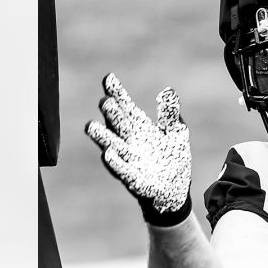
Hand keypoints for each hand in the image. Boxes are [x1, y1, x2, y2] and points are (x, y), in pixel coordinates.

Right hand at [85, 73, 192, 225]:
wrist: (175, 190)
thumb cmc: (172, 158)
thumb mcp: (177, 133)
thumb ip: (170, 114)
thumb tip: (168, 92)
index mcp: (139, 128)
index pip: (126, 107)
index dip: (117, 93)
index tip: (108, 78)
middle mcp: (129, 142)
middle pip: (118, 125)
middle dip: (111, 114)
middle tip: (105, 101)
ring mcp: (130, 161)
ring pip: (113, 147)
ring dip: (102, 137)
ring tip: (91, 126)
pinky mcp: (135, 180)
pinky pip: (123, 171)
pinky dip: (116, 163)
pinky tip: (108, 153)